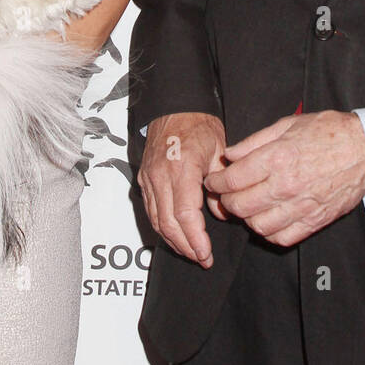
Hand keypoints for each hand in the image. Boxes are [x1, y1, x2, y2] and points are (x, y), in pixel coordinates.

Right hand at [138, 112, 225, 266]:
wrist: (175, 106)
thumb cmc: (199, 124)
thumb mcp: (219, 152)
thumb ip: (220, 186)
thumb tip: (220, 213)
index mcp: (181, 167)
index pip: (184, 214)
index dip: (195, 238)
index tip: (206, 253)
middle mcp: (160, 174)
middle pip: (167, 223)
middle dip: (185, 246)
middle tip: (202, 259)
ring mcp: (148, 177)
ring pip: (156, 220)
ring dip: (173, 241)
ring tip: (192, 253)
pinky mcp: (143, 178)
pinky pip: (151, 210)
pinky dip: (163, 228)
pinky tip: (176, 236)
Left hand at [204, 110, 364, 247]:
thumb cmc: (329, 132)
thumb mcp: (288, 124)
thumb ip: (255, 141)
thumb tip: (231, 155)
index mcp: (278, 158)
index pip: (233, 180)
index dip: (217, 183)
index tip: (213, 181)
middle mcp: (286, 185)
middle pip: (240, 206)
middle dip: (225, 202)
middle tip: (225, 195)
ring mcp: (301, 206)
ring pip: (258, 225)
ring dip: (246, 218)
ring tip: (247, 207)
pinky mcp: (315, 220)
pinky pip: (282, 237)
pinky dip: (269, 233)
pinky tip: (267, 219)